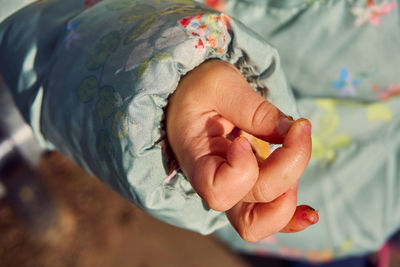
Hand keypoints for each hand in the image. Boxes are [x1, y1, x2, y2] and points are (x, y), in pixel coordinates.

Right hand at [166, 60, 315, 241]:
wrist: (192, 97)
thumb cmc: (199, 88)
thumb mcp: (220, 83)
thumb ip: (254, 108)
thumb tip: (292, 131)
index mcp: (197, 159)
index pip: (219, 190)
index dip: (242, 169)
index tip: (243, 139)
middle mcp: (214, 183)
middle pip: (250, 210)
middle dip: (286, 172)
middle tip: (296, 132)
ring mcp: (233, 188)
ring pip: (260, 225)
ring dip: (288, 206)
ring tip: (299, 165)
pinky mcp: (249, 185)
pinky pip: (269, 216)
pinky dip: (291, 217)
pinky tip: (309, 212)